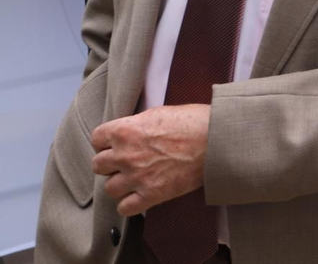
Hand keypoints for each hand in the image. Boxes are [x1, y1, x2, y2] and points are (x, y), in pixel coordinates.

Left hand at [90, 105, 208, 216]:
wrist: (218, 140)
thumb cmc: (195, 121)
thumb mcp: (161, 112)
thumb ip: (138, 124)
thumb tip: (131, 132)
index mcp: (126, 130)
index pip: (97, 138)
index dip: (107, 141)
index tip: (116, 144)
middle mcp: (126, 155)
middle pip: (98, 165)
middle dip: (111, 163)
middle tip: (127, 161)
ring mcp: (137, 177)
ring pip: (109, 188)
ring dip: (121, 184)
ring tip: (135, 179)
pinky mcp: (151, 195)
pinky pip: (124, 208)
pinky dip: (130, 204)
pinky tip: (140, 196)